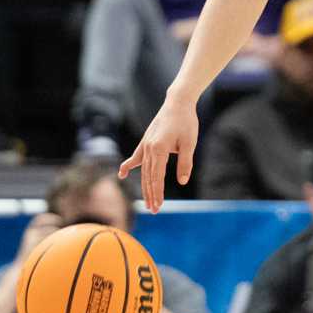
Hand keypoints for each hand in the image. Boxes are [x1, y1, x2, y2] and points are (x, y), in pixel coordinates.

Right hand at [120, 90, 200, 212]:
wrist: (178, 102)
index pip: (157, 177)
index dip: (158, 193)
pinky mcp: (146, 141)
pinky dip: (129, 166)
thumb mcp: (190, 143)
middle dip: (151, 195)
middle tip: (153, 210)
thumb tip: (182, 182)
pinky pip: (136, 156)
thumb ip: (185, 163)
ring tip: (147, 202)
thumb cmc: (186, 122)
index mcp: (159, 149)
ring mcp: (145, 144)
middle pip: (148, 177)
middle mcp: (148, 148)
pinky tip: (122, 174)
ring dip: (145, 187)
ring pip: (143, 170)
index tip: (158, 206)